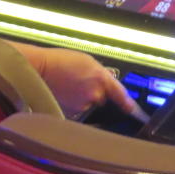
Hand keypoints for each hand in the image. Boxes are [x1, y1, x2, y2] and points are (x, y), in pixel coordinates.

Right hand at [9, 42, 136, 116]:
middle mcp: (95, 94)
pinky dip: (73, 104)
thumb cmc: (59, 61)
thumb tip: (107, 83)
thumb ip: (100, 73)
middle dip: (95, 94)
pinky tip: (63, 93)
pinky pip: (77, 111)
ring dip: (83, 99)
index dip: (130, 105)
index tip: (136, 111)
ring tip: (68, 86)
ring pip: (89, 106)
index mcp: (101, 78)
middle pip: (102, 99)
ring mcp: (84, 105)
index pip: (122, 95)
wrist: (39, 69)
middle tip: (80, 83)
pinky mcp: (72, 113)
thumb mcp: (85, 60)